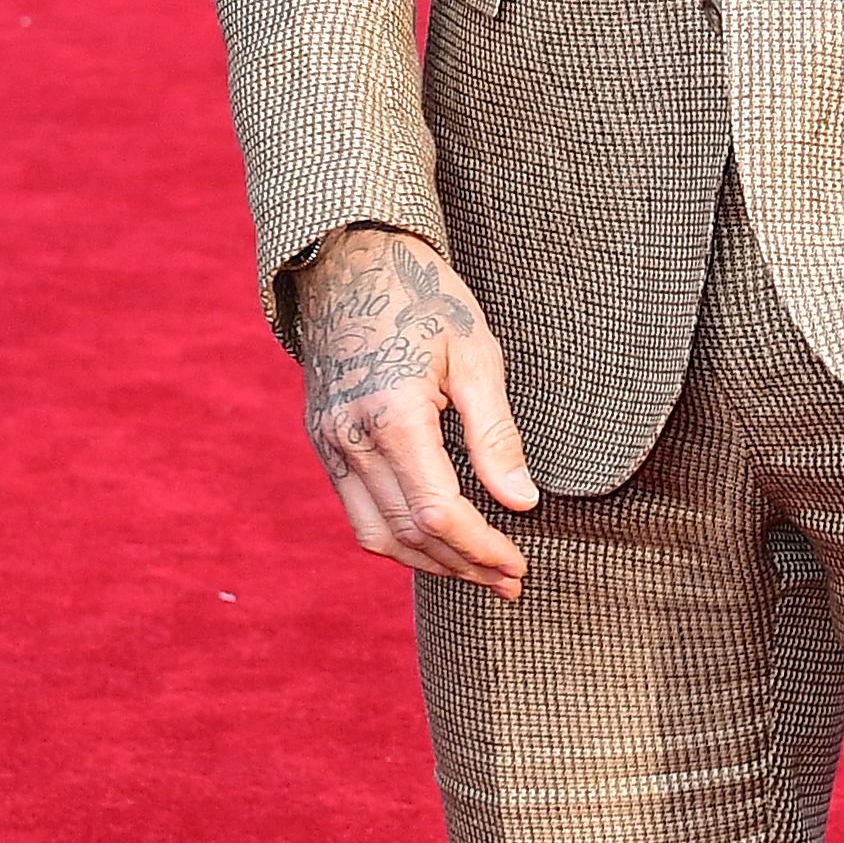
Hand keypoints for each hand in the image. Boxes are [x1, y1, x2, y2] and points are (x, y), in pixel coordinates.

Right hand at [291, 224, 535, 595]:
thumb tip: (521, 502)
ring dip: (429, 563)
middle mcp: (349, 439)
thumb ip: (496, 435)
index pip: (439, 514)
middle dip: (463, 566)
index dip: (482, 549)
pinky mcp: (322, 442)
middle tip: (509, 581)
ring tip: (477, 570)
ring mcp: (328, 444)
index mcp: (393, 415)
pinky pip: (357, 511)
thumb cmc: (422, 298)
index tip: (518, 564)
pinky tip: (436, 539)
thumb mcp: (476, 355)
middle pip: (409, 535)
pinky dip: (398, 537)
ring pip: (377, 535)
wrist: (347, 261)